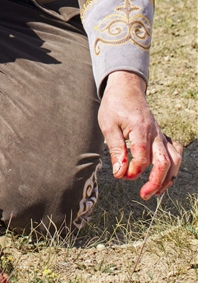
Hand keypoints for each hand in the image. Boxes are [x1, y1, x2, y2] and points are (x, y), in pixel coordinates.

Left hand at [98, 71, 182, 199]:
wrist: (126, 88)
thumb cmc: (115, 105)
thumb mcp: (108, 125)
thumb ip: (116, 149)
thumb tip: (120, 172)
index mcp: (141, 129)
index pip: (142, 158)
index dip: (133, 171)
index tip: (120, 175)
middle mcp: (155, 133)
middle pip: (164, 162)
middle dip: (156, 182)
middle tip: (144, 194)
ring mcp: (160, 135)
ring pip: (174, 160)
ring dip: (168, 178)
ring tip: (155, 191)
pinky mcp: (161, 136)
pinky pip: (174, 153)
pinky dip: (172, 167)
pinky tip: (162, 177)